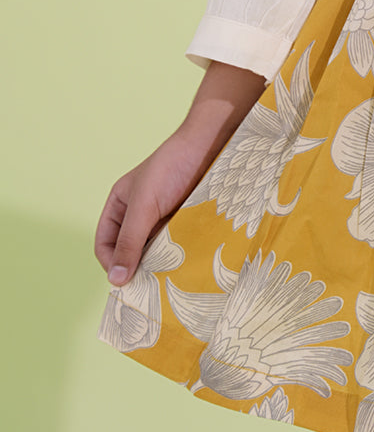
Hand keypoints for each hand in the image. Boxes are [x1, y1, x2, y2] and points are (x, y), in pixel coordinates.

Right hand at [94, 60, 265, 285]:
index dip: (112, 263)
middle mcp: (140, 215)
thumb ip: (130, 241)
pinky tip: (186, 266)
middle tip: (151, 287)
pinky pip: (177, 247)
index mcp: (120, 207)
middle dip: (138, 269)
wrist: (210, 144)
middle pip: (131, 252)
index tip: (126, 281)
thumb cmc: (171, 167)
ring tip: (169, 279)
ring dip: (161, 266)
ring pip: (155, 253)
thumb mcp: (144, 205)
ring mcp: (164, 219)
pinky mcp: (186, 222)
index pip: (105, 245)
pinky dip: (179, 258)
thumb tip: (115, 280)